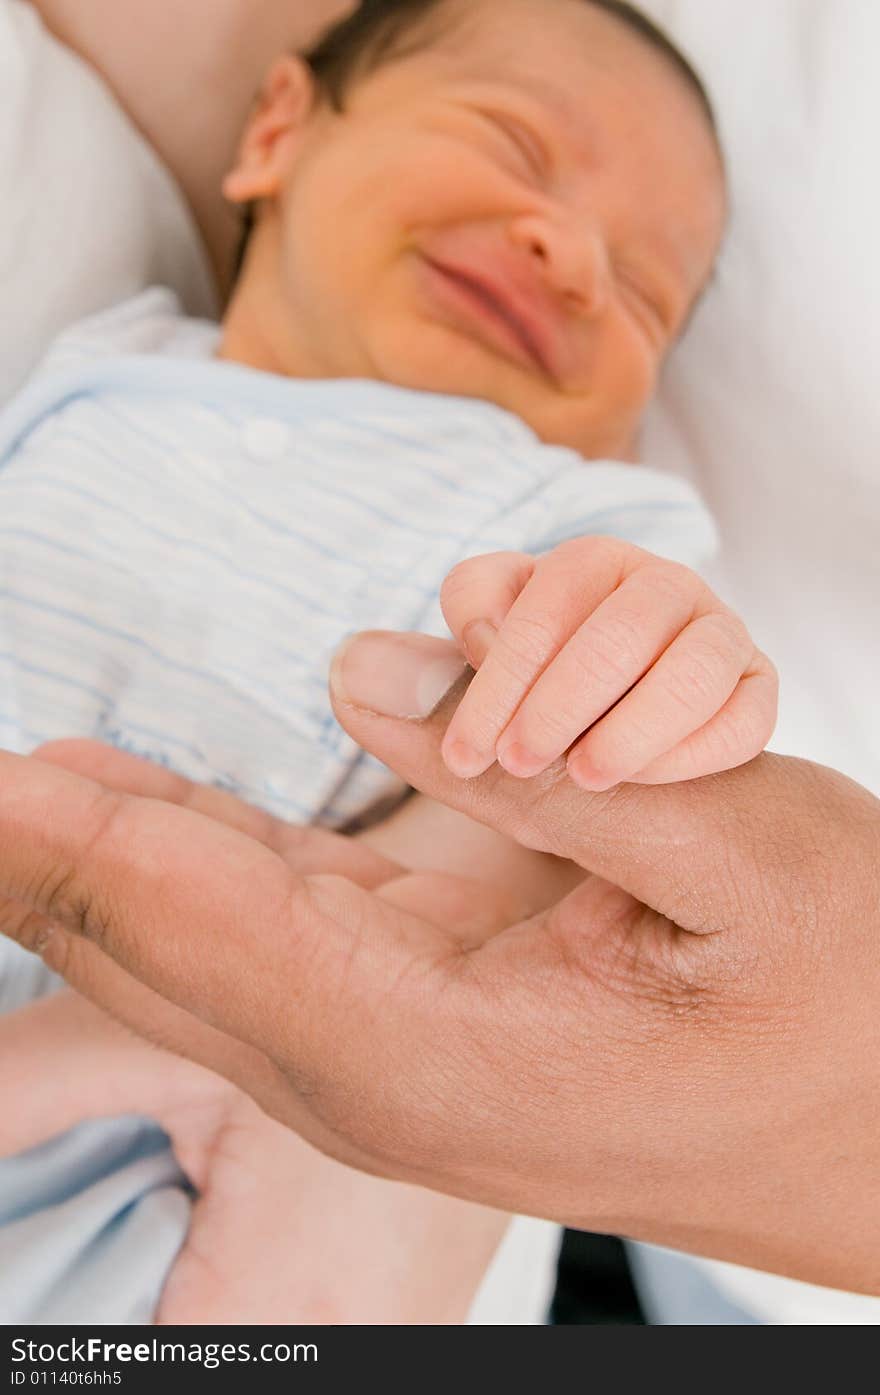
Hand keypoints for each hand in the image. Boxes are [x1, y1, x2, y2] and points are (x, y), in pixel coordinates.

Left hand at [1, 651, 878, 1292]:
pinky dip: (199, 863)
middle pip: (160, 952)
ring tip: (19, 790)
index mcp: (431, 1052)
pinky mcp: (434, 1012)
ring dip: (104, 858)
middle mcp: (382, 1069)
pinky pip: (277, 929)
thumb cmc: (858, 1007)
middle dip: (44, 859)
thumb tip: (370, 673)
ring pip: (205, 943)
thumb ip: (542, 767)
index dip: (64, 840)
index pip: (191, 926)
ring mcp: (401, 1049)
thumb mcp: (741, 859)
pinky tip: (145, 820)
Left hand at [439, 538, 777, 787]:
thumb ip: (433, 666)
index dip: (497, 679)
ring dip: (633, 728)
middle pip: (617, 631)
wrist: (617, 759)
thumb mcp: (477, 686)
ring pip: (693, 668)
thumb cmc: (536, 707)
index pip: (538, 603)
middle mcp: (659, 585)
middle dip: (558, 703)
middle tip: (518, 763)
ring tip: (586, 775)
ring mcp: (717, 633)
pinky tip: (638, 782)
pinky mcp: (755, 689)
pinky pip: (744, 718)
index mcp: (586, 563)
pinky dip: (691, 753)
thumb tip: (371, 665)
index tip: (464, 752)